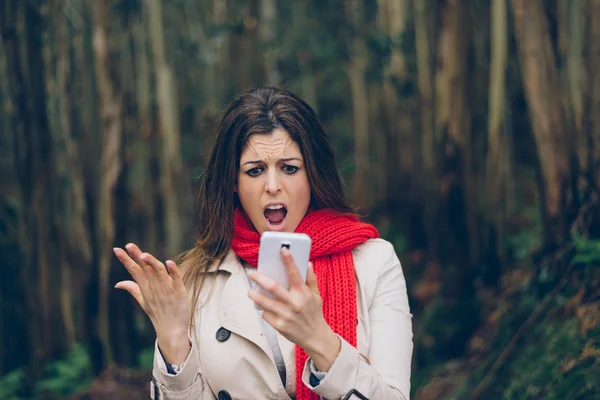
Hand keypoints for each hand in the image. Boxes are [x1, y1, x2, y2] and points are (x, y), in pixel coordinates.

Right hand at [113, 243, 190, 364]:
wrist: (171, 331)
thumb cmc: (158, 314)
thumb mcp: (143, 301)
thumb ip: (132, 289)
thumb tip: (118, 283)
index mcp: (145, 288)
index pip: (134, 271)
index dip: (126, 260)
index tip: (117, 249)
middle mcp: (154, 288)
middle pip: (144, 269)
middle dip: (136, 257)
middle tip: (129, 245)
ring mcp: (167, 290)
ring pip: (158, 273)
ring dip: (152, 263)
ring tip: (143, 255)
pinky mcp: (179, 293)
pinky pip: (176, 280)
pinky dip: (173, 271)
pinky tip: (169, 262)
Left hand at [247, 247, 340, 370]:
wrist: (315, 337)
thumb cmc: (314, 313)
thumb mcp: (316, 295)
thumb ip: (311, 279)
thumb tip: (307, 263)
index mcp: (303, 293)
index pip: (295, 274)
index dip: (289, 260)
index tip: (283, 249)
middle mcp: (294, 303)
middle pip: (273, 287)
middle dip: (260, 279)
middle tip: (252, 273)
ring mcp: (286, 315)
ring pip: (265, 303)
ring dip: (255, 295)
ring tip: (251, 291)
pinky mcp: (280, 326)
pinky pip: (266, 315)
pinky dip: (264, 311)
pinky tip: (265, 308)